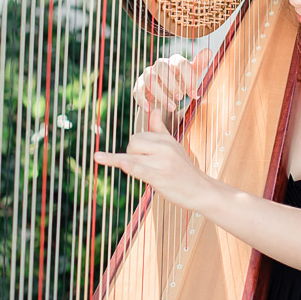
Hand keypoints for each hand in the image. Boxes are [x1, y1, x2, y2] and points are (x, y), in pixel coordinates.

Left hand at [94, 109, 211, 210]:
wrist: (201, 190)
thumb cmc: (184, 169)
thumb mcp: (174, 145)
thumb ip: (160, 129)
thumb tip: (154, 109)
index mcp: (166, 140)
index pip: (138, 136)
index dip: (133, 147)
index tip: (139, 157)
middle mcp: (164, 149)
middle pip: (133, 143)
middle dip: (129, 154)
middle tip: (139, 166)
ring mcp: (163, 164)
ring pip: (133, 157)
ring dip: (120, 162)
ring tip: (98, 158)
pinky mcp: (161, 178)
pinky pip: (142, 170)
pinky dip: (130, 167)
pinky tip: (121, 164)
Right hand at [132, 48, 212, 112]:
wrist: (166, 94)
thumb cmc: (181, 82)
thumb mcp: (192, 75)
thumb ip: (199, 64)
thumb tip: (209, 50)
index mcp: (174, 61)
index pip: (180, 63)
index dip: (188, 79)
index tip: (194, 94)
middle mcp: (160, 65)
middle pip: (162, 67)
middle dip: (172, 84)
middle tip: (180, 98)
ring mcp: (148, 74)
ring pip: (150, 79)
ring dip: (161, 94)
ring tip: (172, 108)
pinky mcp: (139, 86)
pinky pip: (137, 91)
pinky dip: (142, 100)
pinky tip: (149, 110)